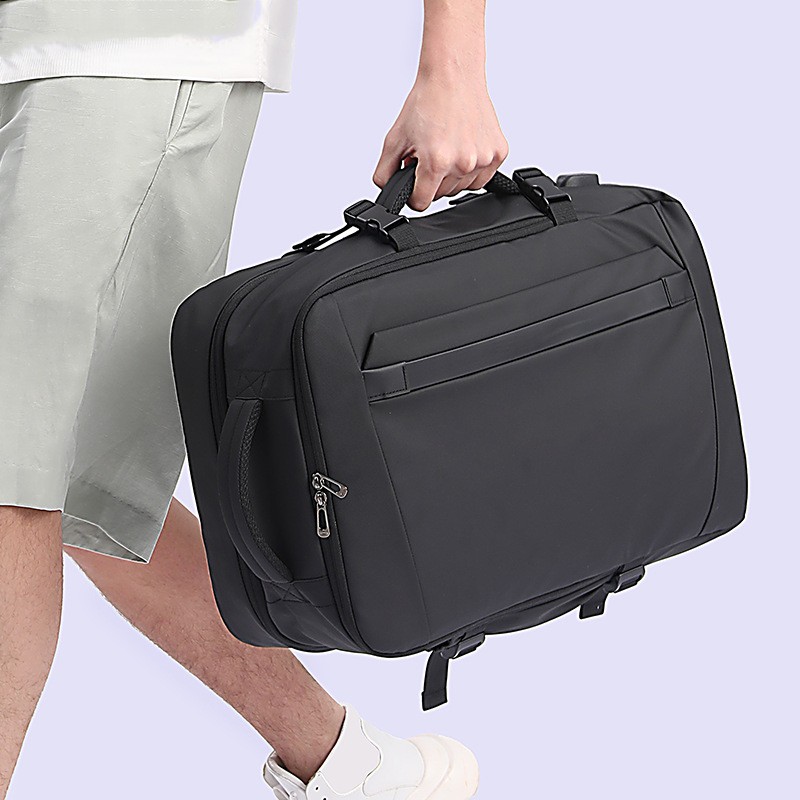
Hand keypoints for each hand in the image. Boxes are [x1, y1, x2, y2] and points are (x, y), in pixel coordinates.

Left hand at [373, 71, 507, 211]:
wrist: (453, 76)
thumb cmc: (428, 101)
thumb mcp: (395, 138)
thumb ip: (385, 171)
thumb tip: (386, 190)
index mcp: (437, 161)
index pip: (422, 202)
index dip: (413, 196)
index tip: (414, 184)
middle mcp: (463, 162)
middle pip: (442, 195)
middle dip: (432, 180)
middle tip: (430, 155)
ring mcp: (483, 159)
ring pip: (462, 188)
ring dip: (452, 176)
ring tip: (447, 149)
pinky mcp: (498, 153)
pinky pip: (482, 178)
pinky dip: (471, 170)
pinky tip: (462, 149)